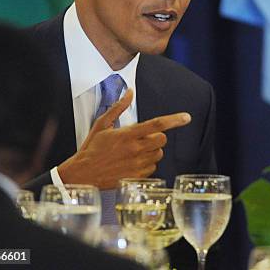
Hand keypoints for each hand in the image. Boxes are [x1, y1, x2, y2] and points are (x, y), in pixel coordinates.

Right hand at [57, 89, 190, 188]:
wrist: (82, 174)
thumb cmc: (91, 148)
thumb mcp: (102, 124)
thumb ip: (118, 107)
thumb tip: (130, 92)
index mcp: (127, 134)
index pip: (157, 124)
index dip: (174, 120)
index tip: (187, 117)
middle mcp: (135, 149)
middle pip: (162, 140)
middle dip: (157, 137)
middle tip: (144, 138)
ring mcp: (137, 164)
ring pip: (159, 153)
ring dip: (153, 150)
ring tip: (136, 151)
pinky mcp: (137, 177)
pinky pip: (153, 168)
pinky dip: (148, 164)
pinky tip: (134, 162)